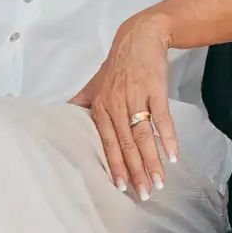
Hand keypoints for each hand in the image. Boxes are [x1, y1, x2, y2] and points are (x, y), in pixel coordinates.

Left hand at [70, 13, 178, 197]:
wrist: (138, 39)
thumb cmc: (116, 66)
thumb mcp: (93, 85)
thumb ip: (79, 105)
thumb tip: (58, 119)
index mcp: (100, 108)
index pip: (107, 143)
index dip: (115, 166)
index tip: (121, 188)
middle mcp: (116, 104)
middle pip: (126, 144)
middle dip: (136, 171)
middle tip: (144, 194)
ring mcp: (137, 97)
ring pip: (144, 135)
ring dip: (153, 161)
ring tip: (159, 182)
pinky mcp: (156, 90)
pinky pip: (162, 118)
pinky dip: (169, 138)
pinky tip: (174, 156)